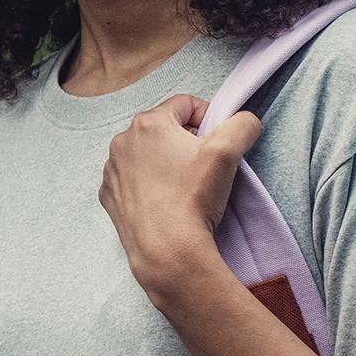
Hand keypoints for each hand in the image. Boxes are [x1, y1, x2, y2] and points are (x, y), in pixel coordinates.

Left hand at [98, 94, 262, 293]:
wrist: (167, 252)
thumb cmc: (193, 199)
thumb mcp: (228, 151)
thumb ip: (242, 124)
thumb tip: (245, 120)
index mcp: (148, 122)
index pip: (186, 104)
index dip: (208, 118)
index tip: (217, 142)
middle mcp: (123, 141)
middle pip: (165, 128)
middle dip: (186, 141)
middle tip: (204, 166)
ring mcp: (113, 170)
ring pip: (148, 153)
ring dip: (166, 161)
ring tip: (185, 186)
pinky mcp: (109, 196)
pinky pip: (134, 178)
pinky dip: (149, 183)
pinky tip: (166, 200)